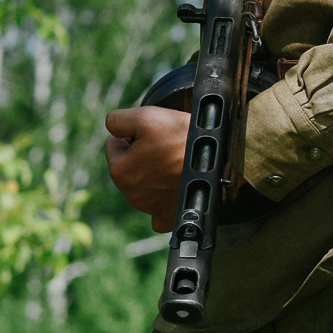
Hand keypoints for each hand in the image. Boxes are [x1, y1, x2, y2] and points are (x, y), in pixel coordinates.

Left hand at [104, 104, 190, 231]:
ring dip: (153, 174)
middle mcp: (131, 194)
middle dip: (141, 156)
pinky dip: (164, 200)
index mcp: (120, 170)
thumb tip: (112, 127)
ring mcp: (150, 208)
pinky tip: (174, 189)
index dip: (131, 135)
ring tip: (176, 162)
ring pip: (143, 185)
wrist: (220, 160)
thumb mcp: (146, 116)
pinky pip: (159, 210)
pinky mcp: (169, 216)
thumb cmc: (183, 138)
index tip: (151, 134)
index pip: (113, 145)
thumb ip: (118, 120)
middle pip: (129, 166)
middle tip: (165, 146)